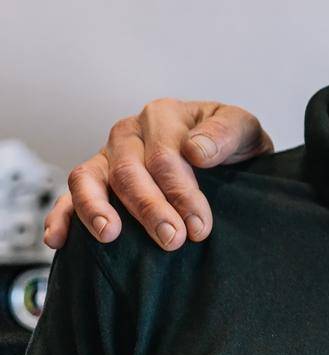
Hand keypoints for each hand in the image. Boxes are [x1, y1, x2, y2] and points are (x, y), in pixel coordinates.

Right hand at [43, 100, 272, 251]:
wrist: (228, 159)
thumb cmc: (232, 145)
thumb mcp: (244, 131)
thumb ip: (226, 133)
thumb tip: (196, 150)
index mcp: (164, 115)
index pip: (165, 156)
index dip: (181, 193)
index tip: (199, 226)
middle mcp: (130, 132)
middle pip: (129, 171)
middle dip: (150, 209)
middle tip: (172, 240)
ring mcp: (108, 156)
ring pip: (88, 178)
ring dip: (97, 209)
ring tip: (110, 235)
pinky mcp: (94, 181)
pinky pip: (68, 195)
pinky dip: (61, 216)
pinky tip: (58, 239)